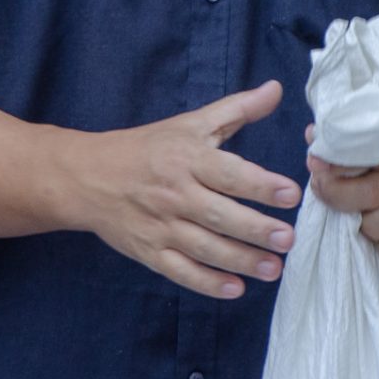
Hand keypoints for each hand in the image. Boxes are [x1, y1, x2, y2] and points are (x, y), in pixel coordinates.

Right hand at [68, 80, 300, 299]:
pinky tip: (235, 289)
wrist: (87, 176)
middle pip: (219, 215)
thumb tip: (276, 89)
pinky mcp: (148, 251)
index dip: (260, 184)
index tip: (291, 193)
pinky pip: (180, 271)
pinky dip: (206, 282)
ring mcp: (160, 225)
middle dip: (255, 229)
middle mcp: (175, 193)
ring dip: (240, 260)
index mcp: (187, 158)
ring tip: (273, 267)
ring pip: (205, 247)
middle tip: (287, 239)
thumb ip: (237, 109)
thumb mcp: (190, 123)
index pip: (228, 172)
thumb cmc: (147, 147)